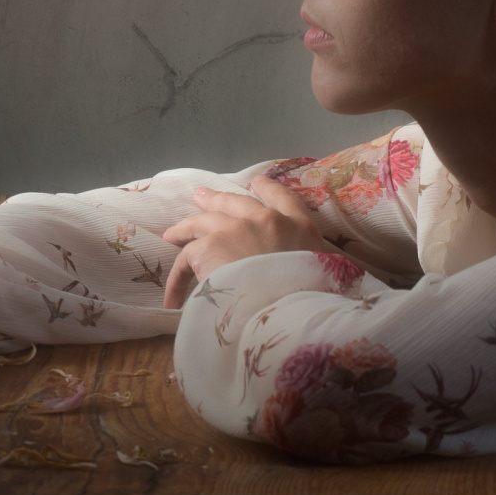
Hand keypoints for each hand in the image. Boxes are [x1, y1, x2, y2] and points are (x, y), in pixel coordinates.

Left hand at [161, 175, 330, 307]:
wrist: (285, 312)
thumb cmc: (309, 296)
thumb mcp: (323, 273)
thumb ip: (312, 263)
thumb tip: (312, 270)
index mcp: (299, 227)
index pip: (284, 199)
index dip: (269, 189)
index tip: (258, 182)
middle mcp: (265, 220)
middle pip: (235, 203)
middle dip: (217, 199)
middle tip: (201, 197)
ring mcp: (234, 230)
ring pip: (203, 222)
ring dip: (186, 227)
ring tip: (173, 234)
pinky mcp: (208, 248)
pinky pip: (185, 259)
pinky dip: (177, 278)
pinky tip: (172, 296)